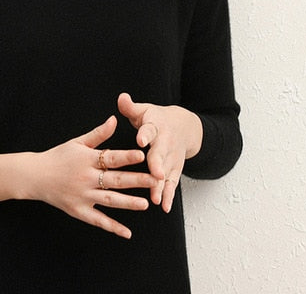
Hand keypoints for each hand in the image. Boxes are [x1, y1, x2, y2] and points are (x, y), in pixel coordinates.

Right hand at [31, 115, 158, 238]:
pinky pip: (98, 220)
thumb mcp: (77, 142)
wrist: (35, 176)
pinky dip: (113, 227)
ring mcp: (82, 196)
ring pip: (110, 200)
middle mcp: (86, 178)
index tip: (143, 155)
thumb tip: (114, 119)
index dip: (127, 157)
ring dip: (129, 203)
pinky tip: (127, 232)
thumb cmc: (58, 156)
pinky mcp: (78, 211)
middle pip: (115, 180)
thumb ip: (98, 134)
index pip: (111, 158)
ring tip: (146, 204)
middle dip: (137, 180)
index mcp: (87, 159)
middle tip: (155, 180)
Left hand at [117, 93, 202, 212]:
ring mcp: (172, 158)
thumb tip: (121, 97)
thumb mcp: (144, 110)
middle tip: (155, 173)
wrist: (183, 127)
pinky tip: (164, 207)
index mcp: (155, 126)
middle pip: (161, 153)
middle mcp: (165, 143)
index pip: (149, 129)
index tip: (140, 139)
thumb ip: (130, 107)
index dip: (145, 134)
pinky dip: (169, 195)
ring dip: (161, 185)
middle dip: (158, 164)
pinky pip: (172, 184)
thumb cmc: (155, 119)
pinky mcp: (174, 170)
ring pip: (167, 172)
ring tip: (155, 198)